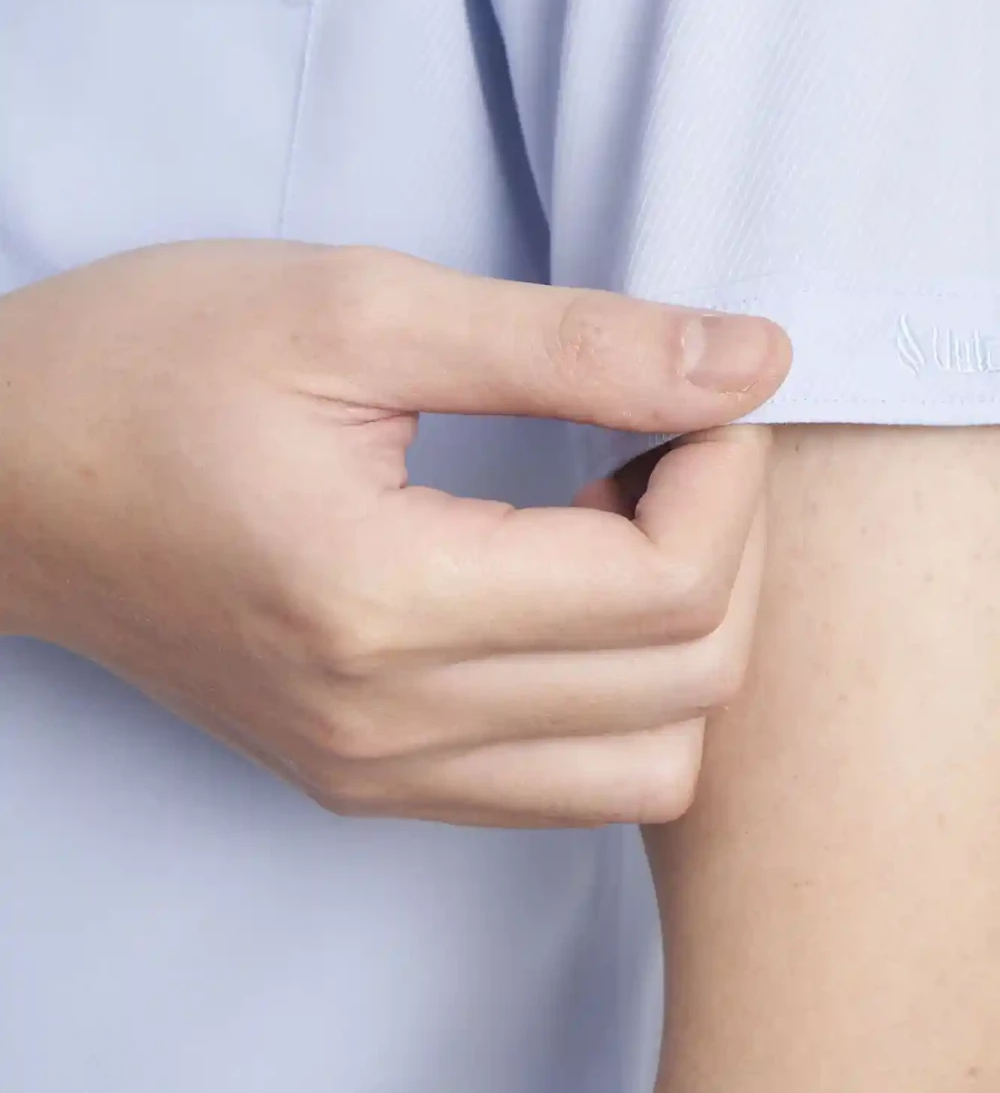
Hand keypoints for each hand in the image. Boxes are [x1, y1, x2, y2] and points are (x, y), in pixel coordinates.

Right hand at [0, 240, 791, 827]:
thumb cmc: (152, 363)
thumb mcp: (365, 308)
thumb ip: (576, 344)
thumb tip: (754, 360)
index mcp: (381, 605)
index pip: (667, 592)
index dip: (731, 476)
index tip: (702, 387)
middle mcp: (387, 729)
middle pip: (687, 689)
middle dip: (730, 545)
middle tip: (674, 433)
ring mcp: (375, 774)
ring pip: (650, 768)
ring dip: (686, 634)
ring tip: (623, 510)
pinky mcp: (364, 780)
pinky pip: (569, 783)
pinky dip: (622, 689)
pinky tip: (571, 575)